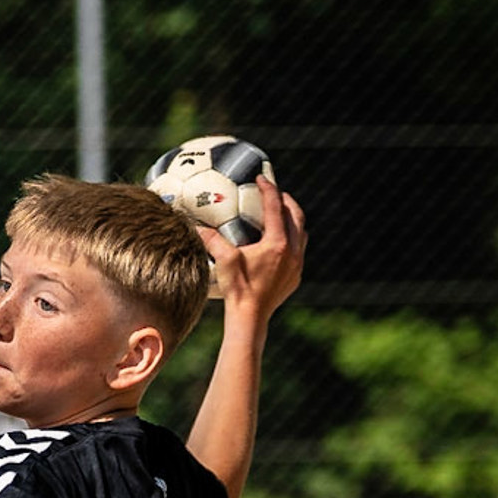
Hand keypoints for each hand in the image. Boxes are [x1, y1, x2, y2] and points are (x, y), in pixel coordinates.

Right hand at [199, 183, 305, 322]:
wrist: (251, 318)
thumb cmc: (238, 289)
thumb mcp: (224, 260)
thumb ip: (212, 240)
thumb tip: (196, 226)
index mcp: (277, 243)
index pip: (275, 207)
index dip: (268, 189)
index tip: (261, 178)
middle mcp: (292, 252)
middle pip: (296, 216)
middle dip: (286, 201)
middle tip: (275, 193)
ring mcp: (297, 265)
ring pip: (302, 233)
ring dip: (293, 220)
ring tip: (281, 214)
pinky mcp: (295, 277)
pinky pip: (299, 251)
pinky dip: (292, 239)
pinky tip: (280, 243)